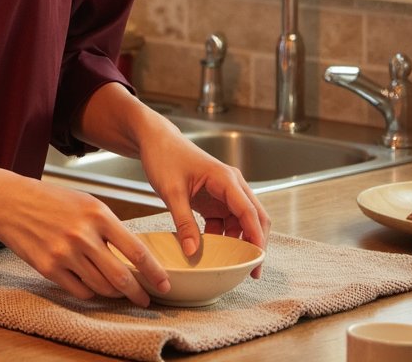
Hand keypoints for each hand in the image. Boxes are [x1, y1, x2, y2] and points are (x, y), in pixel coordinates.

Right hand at [0, 170, 169, 306]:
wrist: (10, 202)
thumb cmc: (50, 199)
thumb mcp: (85, 201)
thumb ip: (108, 225)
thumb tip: (131, 252)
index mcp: (97, 213)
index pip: (135, 250)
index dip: (153, 271)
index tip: (163, 283)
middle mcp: (83, 235)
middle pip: (121, 276)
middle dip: (138, 293)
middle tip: (146, 299)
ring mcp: (65, 253)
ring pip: (101, 286)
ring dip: (114, 294)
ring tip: (120, 293)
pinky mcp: (49, 268)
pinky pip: (79, 291)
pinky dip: (90, 293)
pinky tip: (93, 288)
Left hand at [138, 131, 269, 275]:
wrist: (155, 141)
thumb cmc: (164, 156)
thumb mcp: (171, 191)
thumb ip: (183, 221)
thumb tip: (192, 252)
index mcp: (225, 179)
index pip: (249, 211)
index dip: (256, 237)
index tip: (257, 260)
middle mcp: (231, 185)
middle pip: (254, 217)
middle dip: (256, 243)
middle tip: (252, 271)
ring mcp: (224, 193)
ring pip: (242, 222)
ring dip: (239, 242)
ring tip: (232, 266)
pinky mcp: (214, 199)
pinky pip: (226, 222)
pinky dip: (223, 237)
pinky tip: (213, 251)